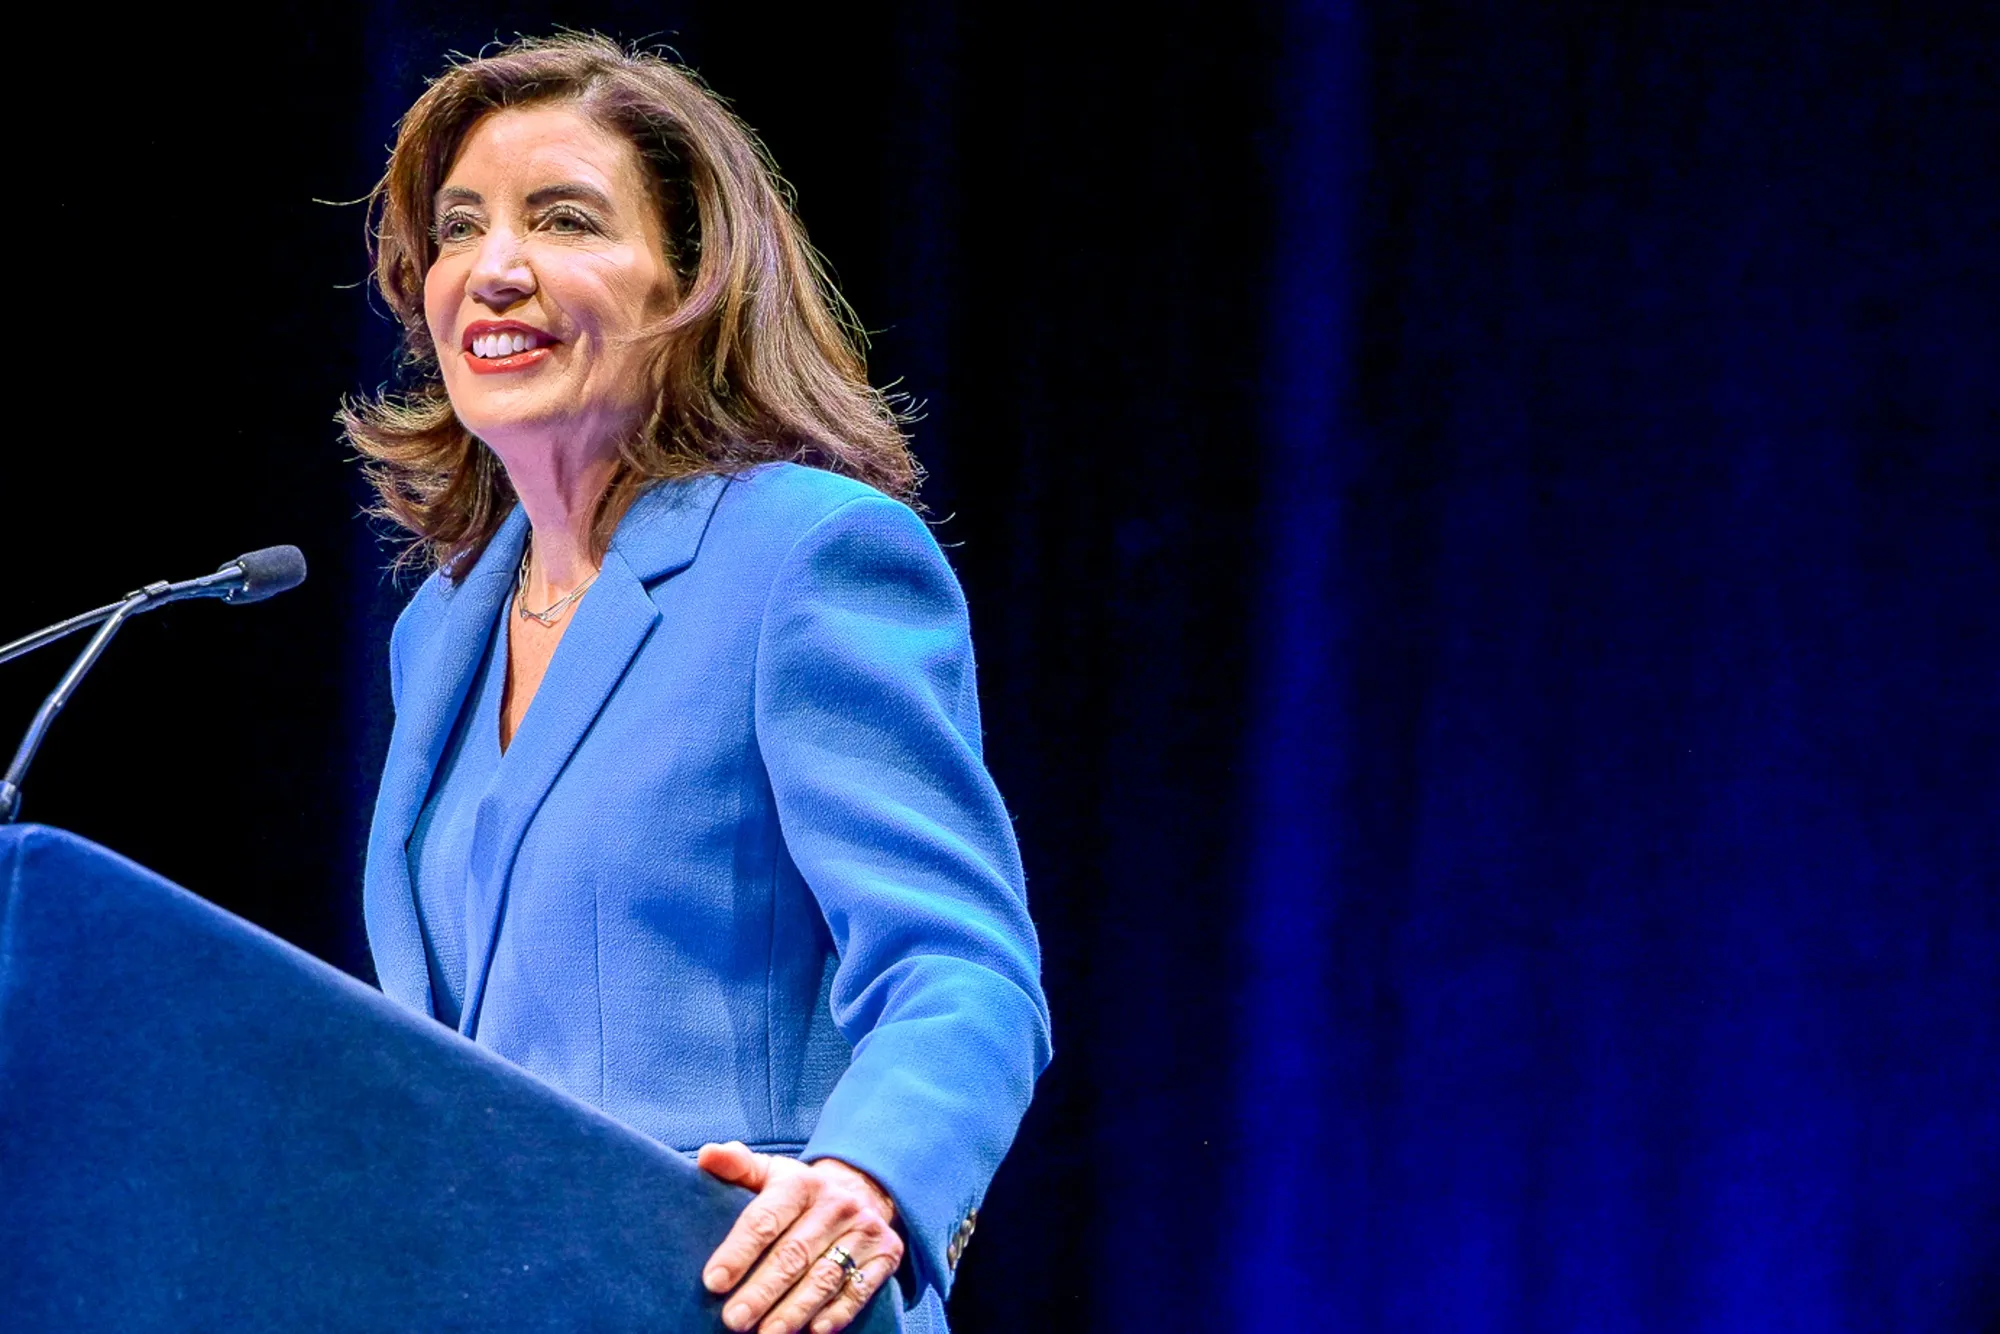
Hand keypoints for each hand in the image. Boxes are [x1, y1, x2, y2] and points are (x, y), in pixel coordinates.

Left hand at [698, 1141, 902, 1333]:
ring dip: (795, 1310)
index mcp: (801, 1183)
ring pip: (825, 1276)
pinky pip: (860, 1288)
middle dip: (762, 1291)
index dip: (738, 1252)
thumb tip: (707, 1155)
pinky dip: (838, 1313)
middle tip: (734, 1320)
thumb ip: (736, 1166)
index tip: (713, 1281)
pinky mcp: (887, 1253)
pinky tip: (815, 1331)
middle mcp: (836, 1204)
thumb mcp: (769, 1172)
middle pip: (793, 1254)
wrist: (862, 1189)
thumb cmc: (799, 1192)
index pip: (765, 1220)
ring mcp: (865, 1229)